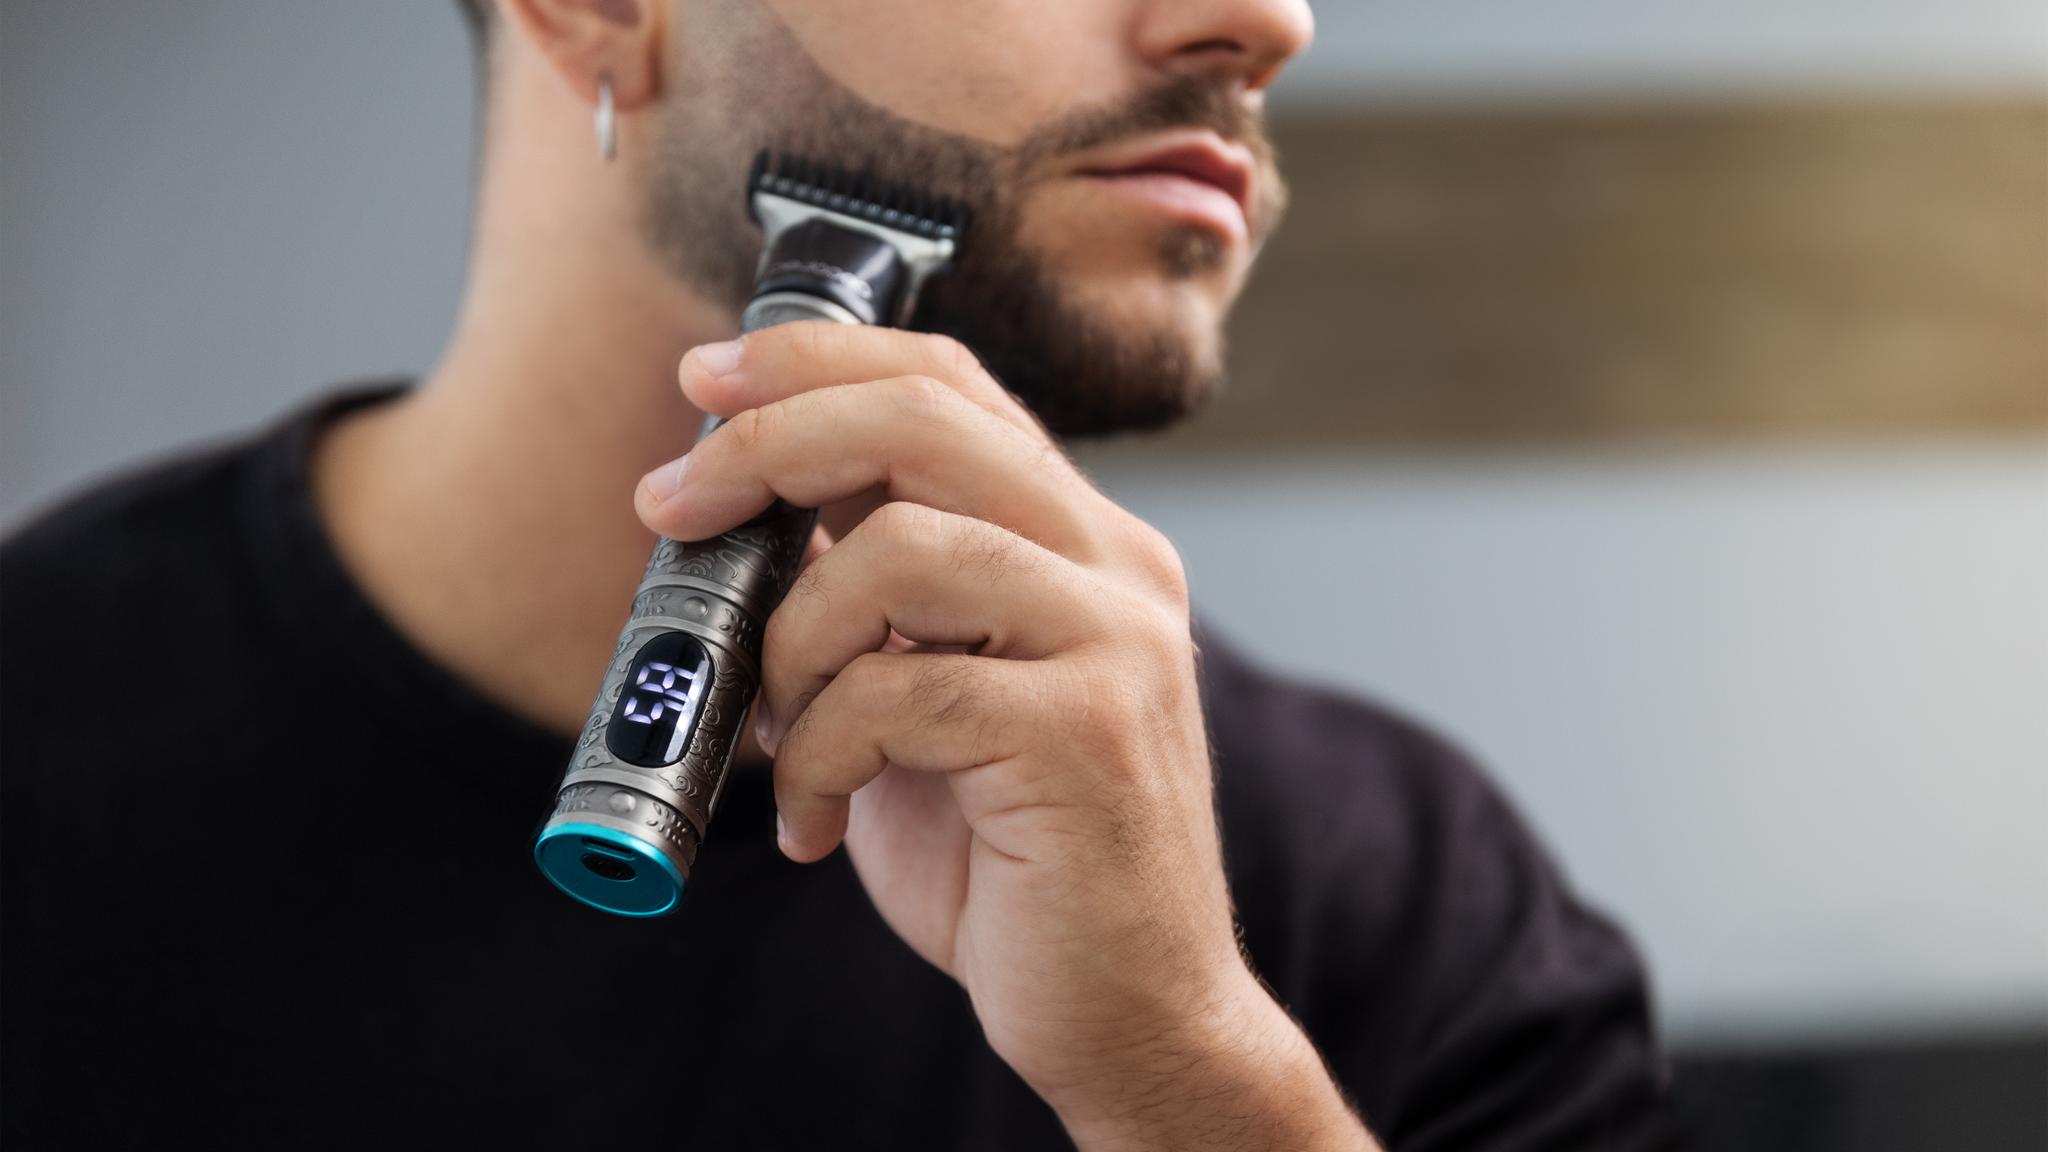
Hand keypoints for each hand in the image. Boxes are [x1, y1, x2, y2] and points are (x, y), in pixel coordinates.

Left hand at [637, 324, 1371, 1149]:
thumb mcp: (931, 698)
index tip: (707, 377)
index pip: (951, 385)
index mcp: (1082, 543)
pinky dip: (820, 753)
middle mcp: (1117, 567)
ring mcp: (1114, 642)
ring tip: (780, 733)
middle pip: (923, 422)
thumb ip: (877, 602)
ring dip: (790, 642)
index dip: (817, 358)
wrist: (1127, 1010)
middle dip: (768, 443)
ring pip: (897, 549)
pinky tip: (819, 820)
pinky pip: (893, 691)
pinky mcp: (1085, 733)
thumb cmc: (1012, 858)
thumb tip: (746, 517)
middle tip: (669, 506)